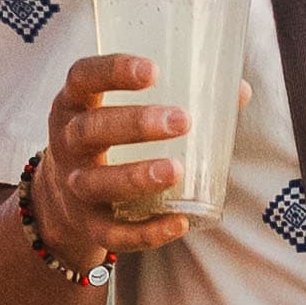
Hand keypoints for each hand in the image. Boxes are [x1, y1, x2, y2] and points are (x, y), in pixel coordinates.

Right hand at [32, 48, 201, 267]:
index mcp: (76, 104)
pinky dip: (145, 232)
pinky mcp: (88, 224)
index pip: (84, 77)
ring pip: (97, 182)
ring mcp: (73, 185)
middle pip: (91, 129)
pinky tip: (179, 222)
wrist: (65, 197)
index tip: (153, 71)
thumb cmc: (112, 141)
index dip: (113, 71)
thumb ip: (176, 99)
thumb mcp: (125, 112)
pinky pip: (112, 233)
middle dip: (135, 124)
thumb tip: (240, 91)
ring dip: (135, 176)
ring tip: (176, 170)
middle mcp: (68, 142)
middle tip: (182, 121)